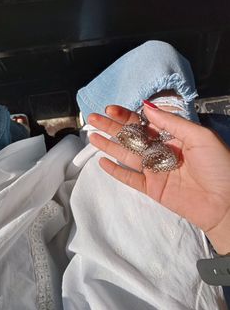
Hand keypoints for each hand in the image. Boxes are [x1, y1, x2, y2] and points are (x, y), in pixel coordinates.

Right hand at [88, 104, 229, 254]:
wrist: (226, 203)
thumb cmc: (219, 166)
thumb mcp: (199, 136)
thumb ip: (171, 122)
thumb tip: (146, 106)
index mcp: (173, 136)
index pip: (144, 123)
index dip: (126, 116)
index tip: (110, 109)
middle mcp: (161, 151)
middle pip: (131, 137)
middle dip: (112, 127)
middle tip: (93, 119)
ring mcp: (155, 170)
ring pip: (127, 155)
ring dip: (110, 146)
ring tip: (92, 136)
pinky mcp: (153, 188)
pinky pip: (131, 178)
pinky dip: (116, 171)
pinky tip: (103, 162)